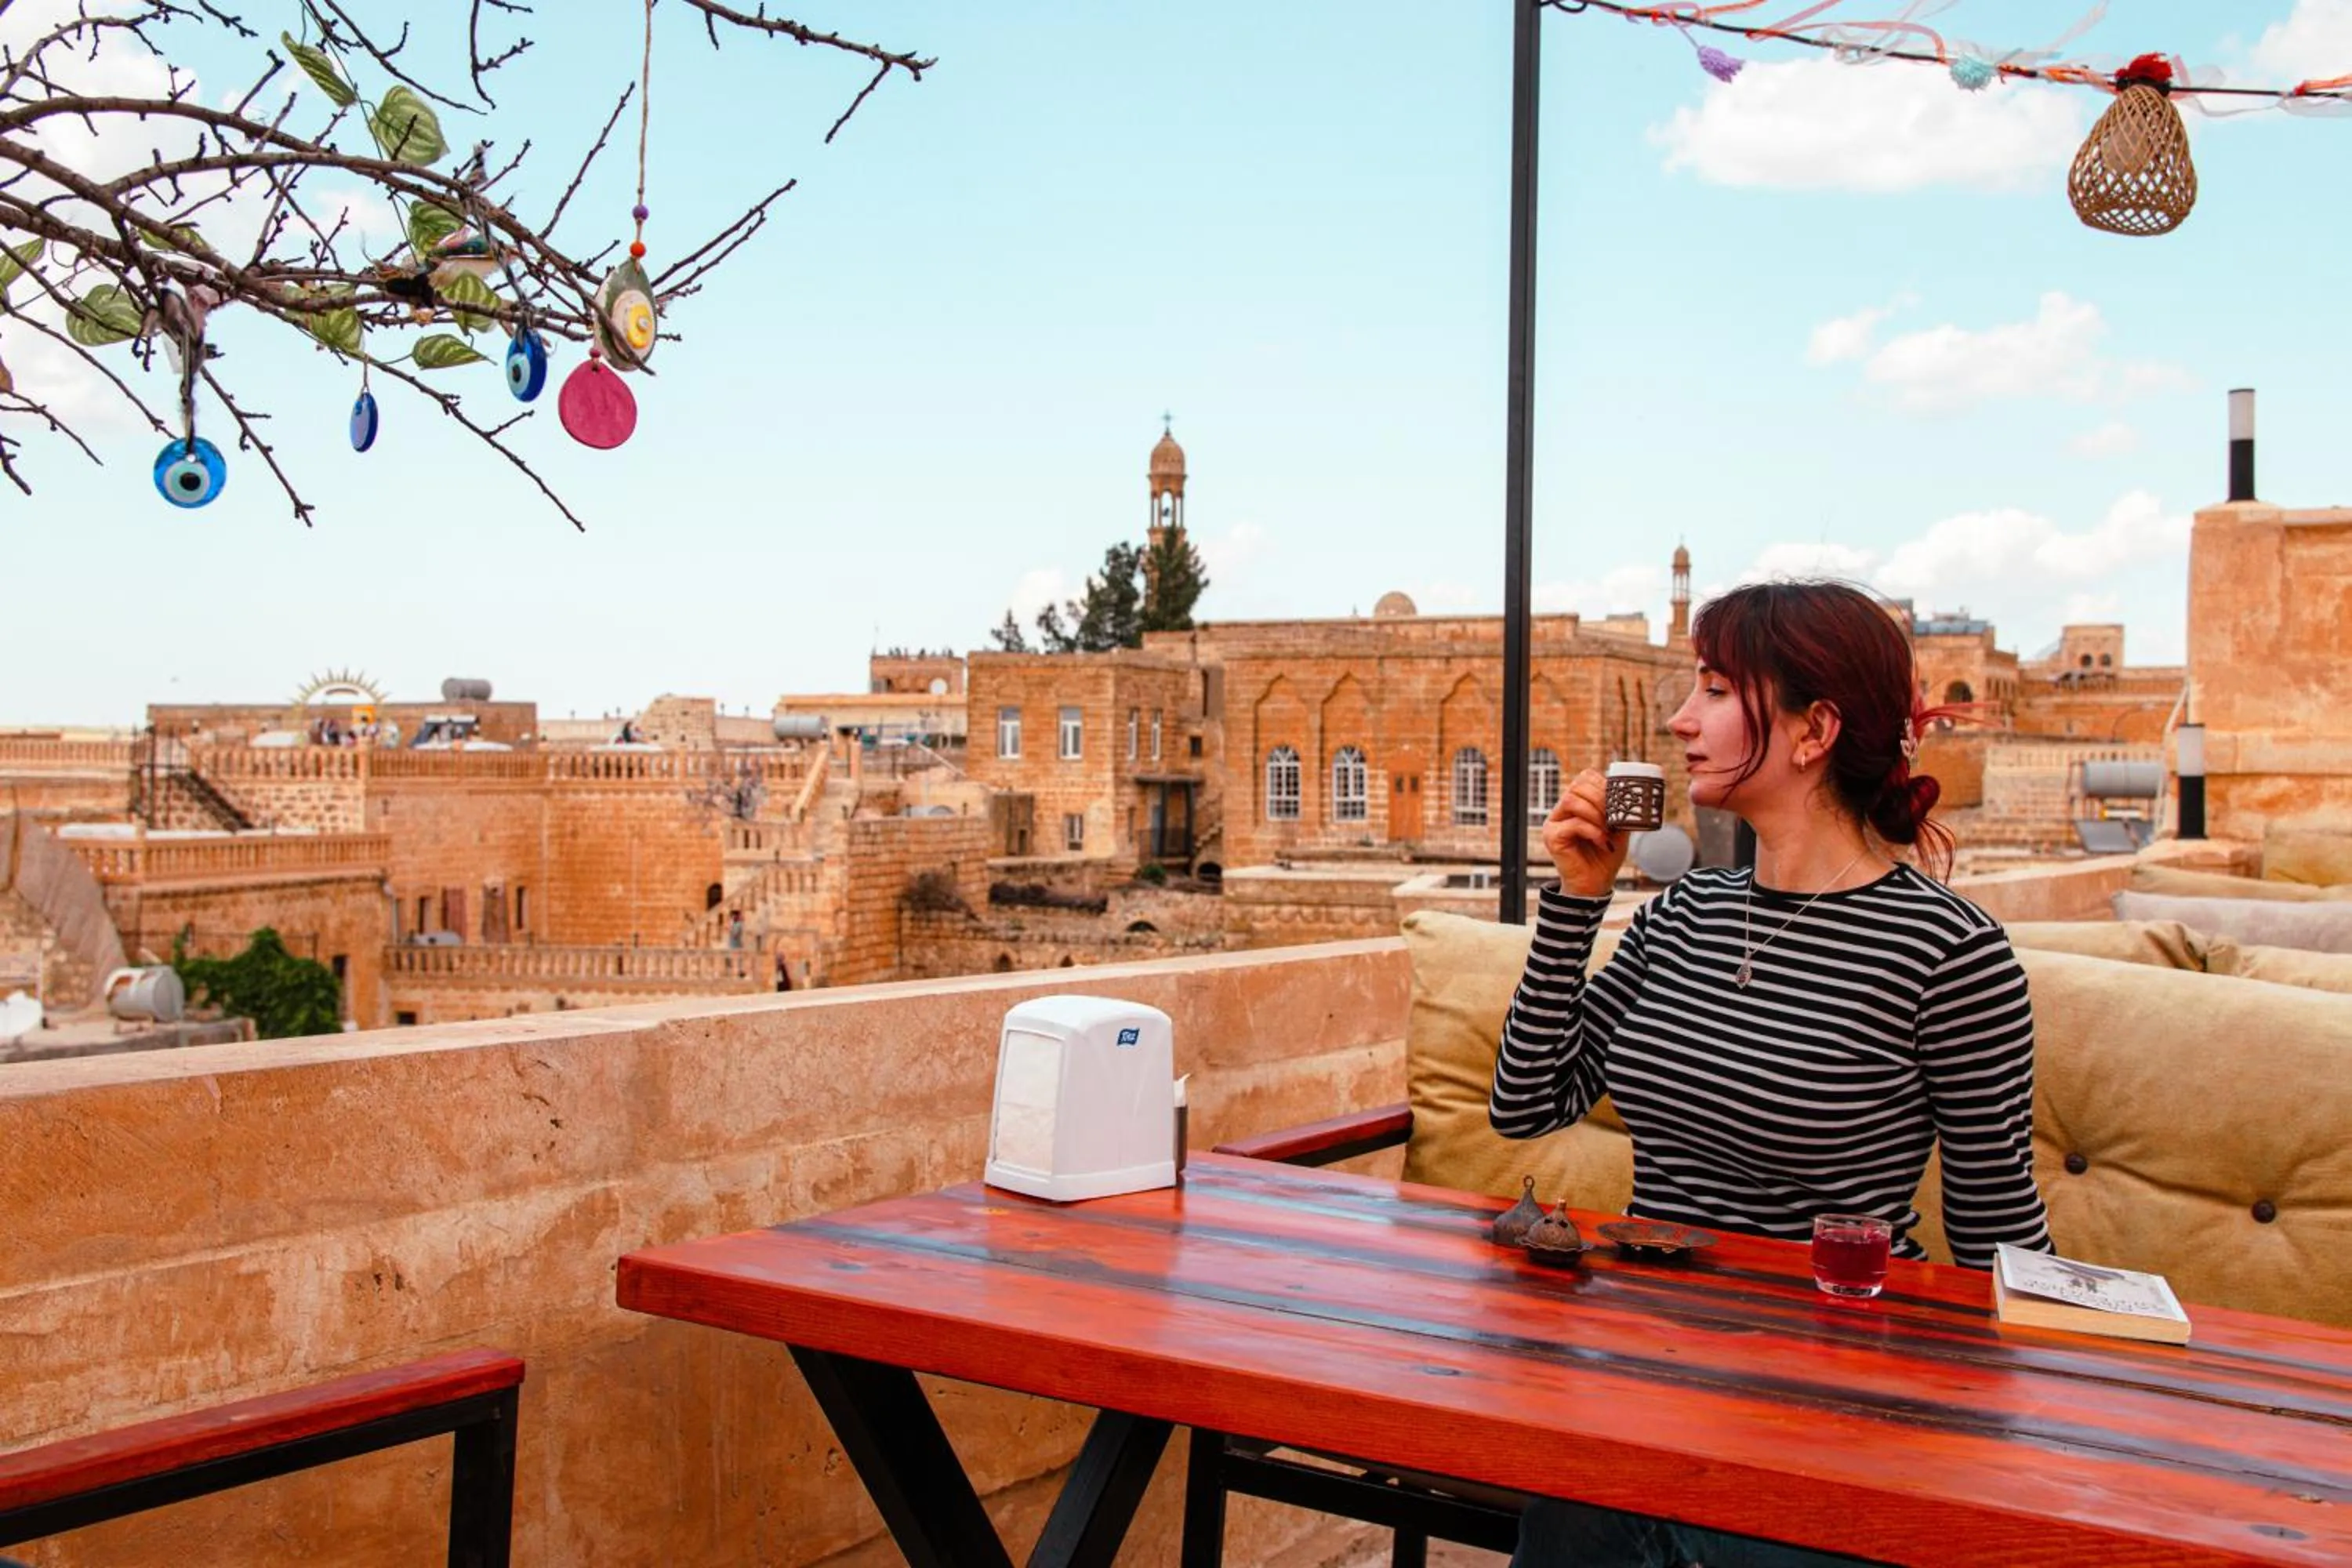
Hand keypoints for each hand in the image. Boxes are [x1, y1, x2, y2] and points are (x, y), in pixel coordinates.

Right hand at [1542, 769, 1628, 898]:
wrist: (1595, 884)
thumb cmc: (1605, 857)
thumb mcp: (1618, 828)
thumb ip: (1619, 811)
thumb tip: (1628, 794)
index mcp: (1576, 804)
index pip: (1584, 778)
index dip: (1602, 783)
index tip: (1617, 800)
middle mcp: (1562, 811)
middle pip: (1577, 786)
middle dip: (1600, 797)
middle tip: (1614, 816)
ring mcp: (1554, 823)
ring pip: (1571, 800)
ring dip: (1596, 813)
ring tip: (1607, 829)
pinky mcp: (1552, 837)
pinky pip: (1573, 824)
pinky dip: (1593, 831)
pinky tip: (1602, 842)